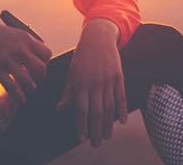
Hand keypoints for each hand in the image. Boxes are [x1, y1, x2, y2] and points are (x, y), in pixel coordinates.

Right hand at [0, 1, 51, 103]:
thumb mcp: (11, 32)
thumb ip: (21, 42)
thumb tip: (28, 53)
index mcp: (26, 38)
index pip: (46, 53)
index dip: (45, 63)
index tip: (39, 67)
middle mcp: (20, 49)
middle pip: (40, 68)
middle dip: (40, 78)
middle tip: (36, 81)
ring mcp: (8, 59)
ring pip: (27, 80)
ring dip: (30, 88)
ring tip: (28, 91)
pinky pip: (11, 86)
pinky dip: (17, 95)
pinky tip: (19, 99)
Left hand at [57, 19, 127, 146]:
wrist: (99, 37)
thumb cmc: (82, 56)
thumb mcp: (71, 72)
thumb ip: (67, 92)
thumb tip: (60, 109)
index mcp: (80, 83)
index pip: (81, 109)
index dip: (81, 125)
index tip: (81, 138)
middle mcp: (94, 83)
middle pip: (96, 112)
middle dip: (95, 130)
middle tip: (95, 144)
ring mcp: (108, 80)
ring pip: (109, 107)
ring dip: (108, 124)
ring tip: (107, 136)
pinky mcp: (118, 76)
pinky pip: (121, 96)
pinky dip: (122, 109)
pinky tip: (122, 121)